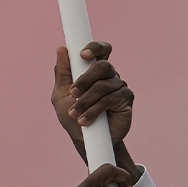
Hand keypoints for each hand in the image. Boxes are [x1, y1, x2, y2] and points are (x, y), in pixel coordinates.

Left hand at [53, 43, 131, 161]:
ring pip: (103, 85)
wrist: (84, 139)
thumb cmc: (71, 114)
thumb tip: (61, 49)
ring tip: (74, 114)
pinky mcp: (126, 99)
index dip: (94, 47)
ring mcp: (119, 86)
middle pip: (102, 66)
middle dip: (85, 79)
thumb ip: (62, 72)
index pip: (100, 50)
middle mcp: (109, 75)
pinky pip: (110, 100)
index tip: (82, 54)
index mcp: (93, 70)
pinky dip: (93, 110)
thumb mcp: (61, 94)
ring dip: (84, 101)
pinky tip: (85, 121)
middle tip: (73, 92)